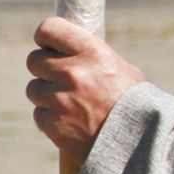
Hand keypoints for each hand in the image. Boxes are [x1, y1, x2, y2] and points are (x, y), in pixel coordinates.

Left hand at [26, 16, 146, 162]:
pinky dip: (50, 118)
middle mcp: (72, 72)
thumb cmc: (136, 104)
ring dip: (46, 94)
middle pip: (34, 60)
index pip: (49, 29)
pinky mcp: (52, 124)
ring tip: (70, 103)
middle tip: (61, 78)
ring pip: (33, 88)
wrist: (139, 143)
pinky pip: (38, 114)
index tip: (50, 45)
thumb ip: (91, 57)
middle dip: (45, 69)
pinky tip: (71, 121)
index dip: (46, 37)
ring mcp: (60, 99)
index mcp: (92, 52)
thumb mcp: (121, 69)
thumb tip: (68, 49)